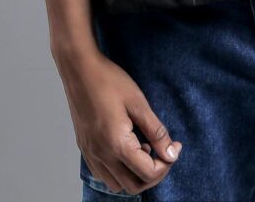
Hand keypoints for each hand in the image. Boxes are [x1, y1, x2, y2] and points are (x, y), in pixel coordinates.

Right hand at [55, 44, 182, 195]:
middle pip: (133, 186)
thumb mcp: (139, 103)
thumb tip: (171, 153)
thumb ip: (156, 132)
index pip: (148, 173)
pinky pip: (103, 174)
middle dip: (153, 174)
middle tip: (161, 151)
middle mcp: (101, 156)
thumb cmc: (109, 81)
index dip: (167, 163)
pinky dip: (118, 171)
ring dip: (134, 174)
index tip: (175, 146)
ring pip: (117, 185)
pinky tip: (125, 148)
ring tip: (142, 148)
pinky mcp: (84, 149)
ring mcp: (90, 154)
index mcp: (117, 145)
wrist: (79, 69)